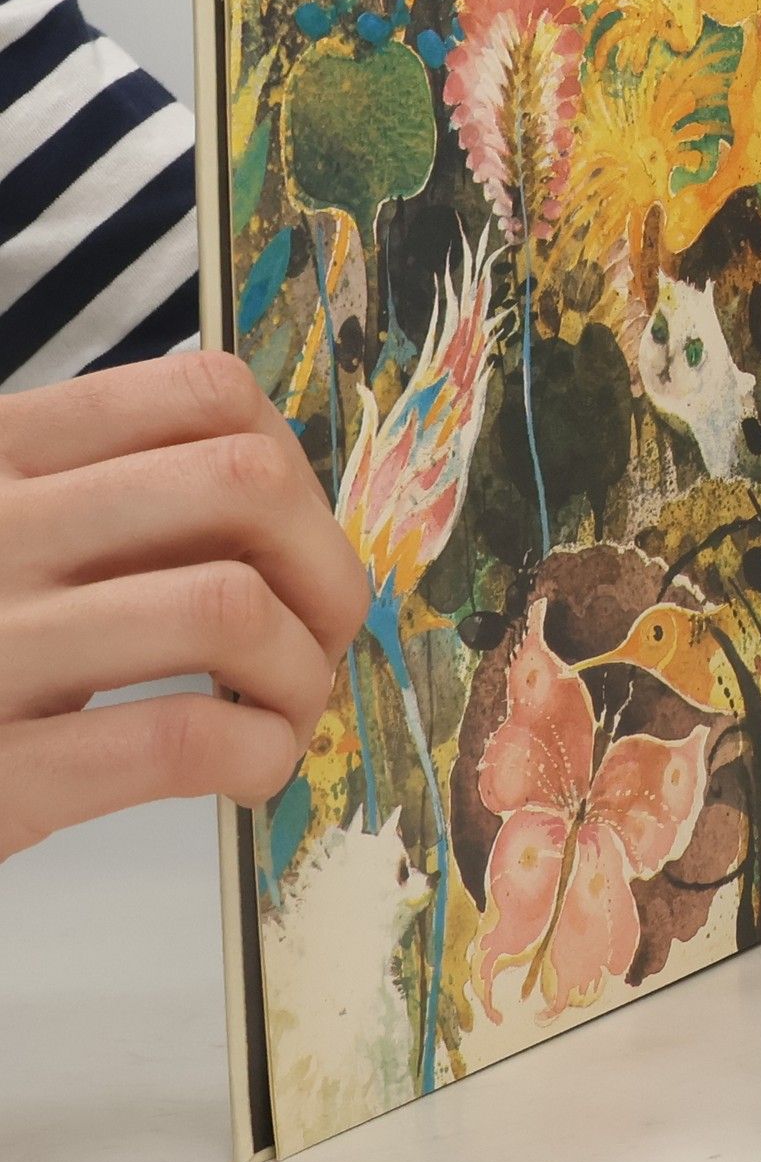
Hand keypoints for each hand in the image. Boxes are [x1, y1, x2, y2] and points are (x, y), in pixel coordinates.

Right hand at [0, 352, 368, 860]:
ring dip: (300, 670)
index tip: (297, 542)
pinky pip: (176, 738)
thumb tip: (294, 517)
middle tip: (321, 636)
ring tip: (283, 710)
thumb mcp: (15, 540)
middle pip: (245, 486)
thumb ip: (120, 506)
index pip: (206, 392)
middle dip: (327, 569)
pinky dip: (257, 753)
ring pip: (227, 607)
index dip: (296, 468)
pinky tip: (249, 769)